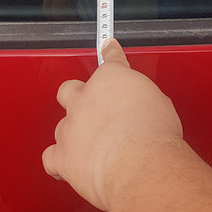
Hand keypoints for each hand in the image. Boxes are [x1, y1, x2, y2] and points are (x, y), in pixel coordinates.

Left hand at [42, 39, 183, 211]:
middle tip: (93, 106)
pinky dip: (58, 161)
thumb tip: (145, 106)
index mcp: (111, 78)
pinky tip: (69, 164)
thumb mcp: (159, 103)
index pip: (110, 58)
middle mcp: (86, 98)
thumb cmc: (153, 135)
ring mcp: (71, 126)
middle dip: (78, 95)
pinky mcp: (63, 155)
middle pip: (71, 88)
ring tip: (90, 145)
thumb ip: (143, 98)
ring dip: (73, 132)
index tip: (108, 47)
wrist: (140, 164)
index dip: (110, 52)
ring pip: (61, 124)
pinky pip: (51, 157)